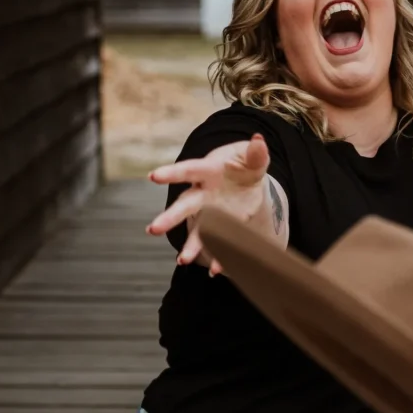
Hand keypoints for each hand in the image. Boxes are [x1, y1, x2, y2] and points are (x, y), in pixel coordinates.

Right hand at [146, 135, 270, 273]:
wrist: (247, 177)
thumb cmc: (243, 162)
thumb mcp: (252, 156)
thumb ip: (256, 153)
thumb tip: (259, 141)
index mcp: (208, 170)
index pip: (188, 170)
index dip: (171, 173)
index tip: (153, 176)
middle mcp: (204, 192)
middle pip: (184, 205)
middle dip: (170, 218)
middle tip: (153, 230)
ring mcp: (211, 210)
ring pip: (197, 228)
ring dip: (190, 244)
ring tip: (182, 261)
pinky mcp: (222, 224)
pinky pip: (217, 241)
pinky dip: (218, 256)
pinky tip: (216, 270)